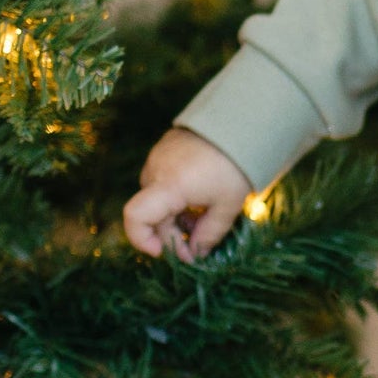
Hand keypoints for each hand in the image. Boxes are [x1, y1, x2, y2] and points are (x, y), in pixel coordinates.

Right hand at [122, 127, 253, 262]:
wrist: (242, 122)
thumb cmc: (236, 166)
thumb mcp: (228, 207)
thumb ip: (208, 235)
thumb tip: (195, 254)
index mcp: (170, 185)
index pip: (135, 217)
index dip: (142, 241)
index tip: (164, 252)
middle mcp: (156, 170)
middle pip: (150, 213)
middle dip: (171, 234)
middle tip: (197, 247)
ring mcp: (157, 157)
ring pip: (157, 199)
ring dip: (174, 216)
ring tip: (202, 219)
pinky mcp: (164, 149)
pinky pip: (162, 181)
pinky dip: (175, 197)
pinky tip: (199, 199)